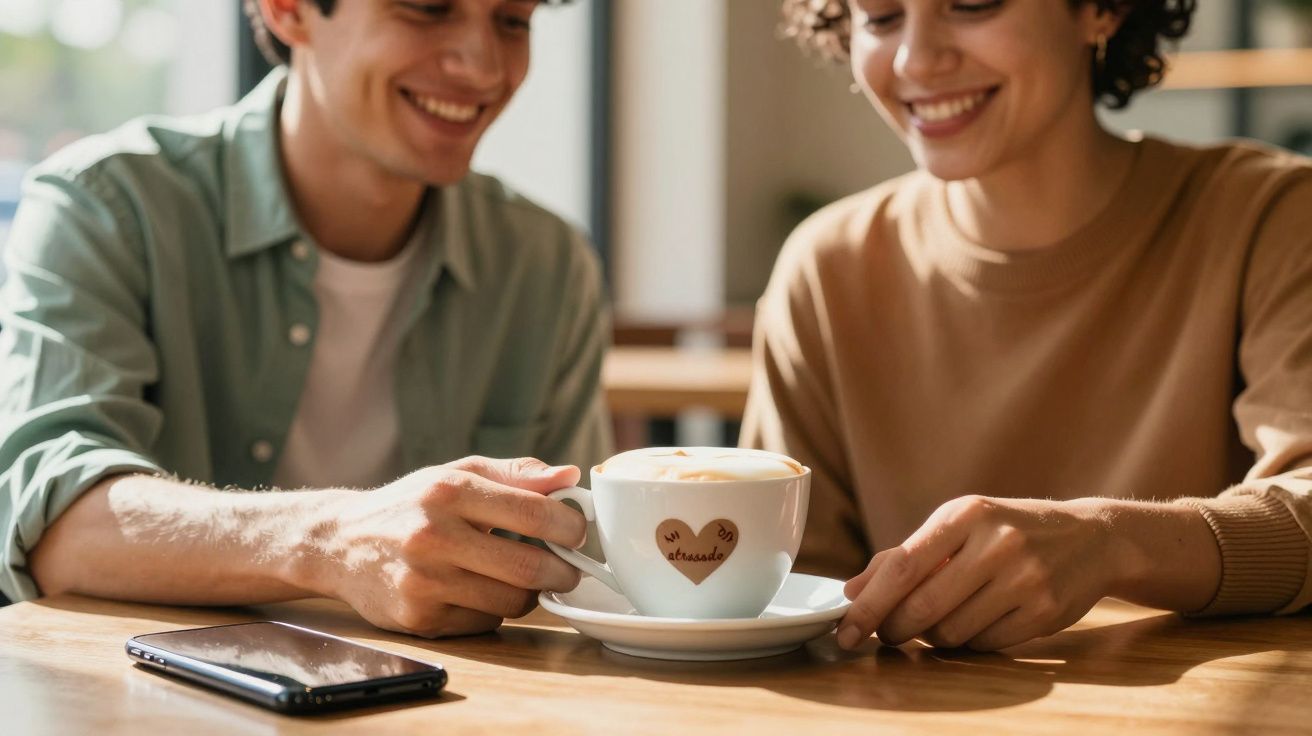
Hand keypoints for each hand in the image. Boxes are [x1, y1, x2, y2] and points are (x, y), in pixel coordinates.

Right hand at [303, 456, 586, 637]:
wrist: (338, 542)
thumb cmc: (409, 504)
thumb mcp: (457, 473)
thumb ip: (516, 474)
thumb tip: (570, 475)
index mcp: (449, 491)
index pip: (533, 512)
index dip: (569, 526)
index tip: (578, 531)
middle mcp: (434, 536)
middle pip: (528, 567)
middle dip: (562, 571)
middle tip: (568, 568)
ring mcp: (424, 581)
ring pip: (511, 603)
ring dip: (529, 594)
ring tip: (521, 577)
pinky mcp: (418, 618)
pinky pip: (484, 624)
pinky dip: (493, 612)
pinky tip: (479, 591)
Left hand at [837, 496, 1119, 651]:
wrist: (1091, 537)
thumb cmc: (1006, 530)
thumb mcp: (957, 526)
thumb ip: (903, 556)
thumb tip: (851, 591)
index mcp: (966, 514)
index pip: (903, 566)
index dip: (869, 604)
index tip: (845, 629)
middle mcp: (997, 543)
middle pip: (923, 607)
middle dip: (895, 629)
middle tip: (889, 632)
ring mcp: (1025, 579)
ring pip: (952, 632)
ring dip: (932, 638)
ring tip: (937, 622)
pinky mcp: (1045, 612)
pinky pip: (985, 645)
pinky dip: (969, 643)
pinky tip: (974, 623)